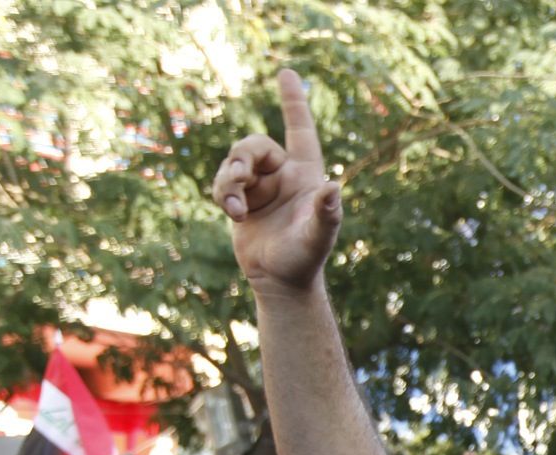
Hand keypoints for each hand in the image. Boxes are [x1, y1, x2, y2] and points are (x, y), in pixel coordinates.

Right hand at [213, 69, 341, 293]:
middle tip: (238, 178)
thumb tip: (334, 187)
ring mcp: (260, 186)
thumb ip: (326, 213)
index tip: (286, 72)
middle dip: (241, 158)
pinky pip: (222, 182)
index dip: (293, 102)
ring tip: (234, 208)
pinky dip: (222, 194)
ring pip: (234, 163)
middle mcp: (283, 175)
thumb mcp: (317, 237)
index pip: (300, 130)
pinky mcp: (240, 200)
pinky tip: (232, 215)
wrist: (281, 282)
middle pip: (253, 145)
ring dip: (228, 182)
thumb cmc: (305, 259)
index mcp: (306, 174)